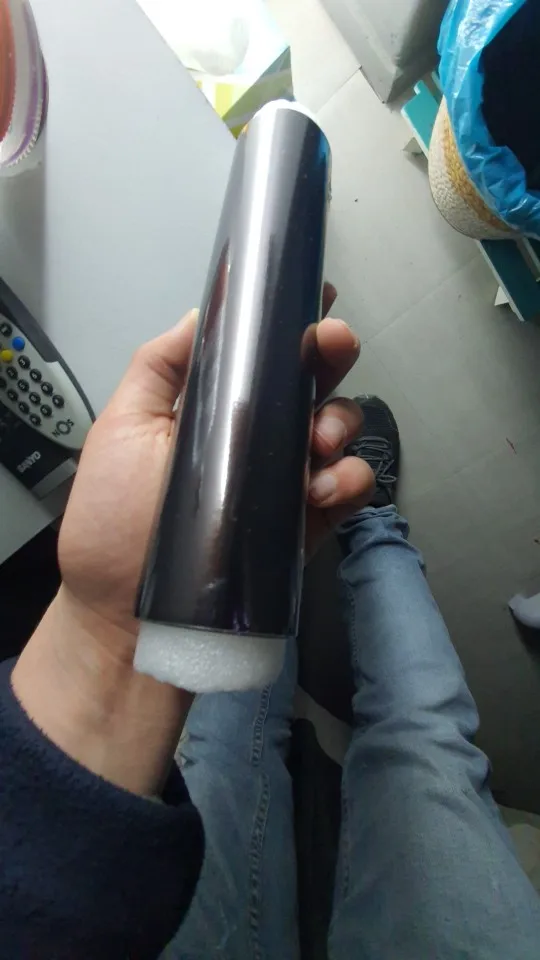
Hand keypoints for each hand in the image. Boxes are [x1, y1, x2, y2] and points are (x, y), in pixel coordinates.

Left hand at [12, 287, 372, 793]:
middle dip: (329, 354)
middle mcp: (255, 437)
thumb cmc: (114, 523)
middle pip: (308, 382)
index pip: (260, 355)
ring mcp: (283, 481)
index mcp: (213, 409)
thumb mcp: (121, 430)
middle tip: (332, 345)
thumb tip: (201, 313)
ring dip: (341, 418)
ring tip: (319, 436)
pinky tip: (323, 486)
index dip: (289, 322)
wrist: (126, 617)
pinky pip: (348, 489)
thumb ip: (158, 367)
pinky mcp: (305, 525)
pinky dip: (350, 479)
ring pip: (337, 429)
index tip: (313, 292)